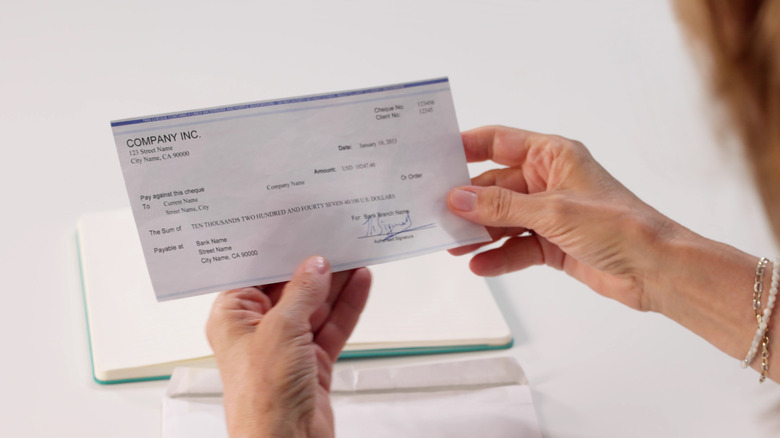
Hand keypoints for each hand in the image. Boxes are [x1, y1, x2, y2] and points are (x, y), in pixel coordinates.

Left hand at [206, 256, 370, 437]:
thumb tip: (315, 266)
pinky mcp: (312, 362)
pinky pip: (332, 327)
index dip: (279, 252)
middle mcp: (258, 331)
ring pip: (316, 306)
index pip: (257, 275)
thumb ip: (302, 293)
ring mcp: (287, 347)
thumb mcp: (281, 329)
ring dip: (335, 283)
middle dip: (313, 266)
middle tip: (335, 238)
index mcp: (233, 319)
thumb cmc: (263, 397)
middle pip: (290, 289)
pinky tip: (359, 283)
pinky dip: (347, 306)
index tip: (300, 230)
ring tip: (355, 254)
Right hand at [447, 126, 678, 310]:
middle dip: (468, 202)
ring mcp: (550, 214)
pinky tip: (479, 266)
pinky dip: (498, 257)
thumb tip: (458, 198)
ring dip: (478, 233)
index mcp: (553, 155)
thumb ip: (501, 207)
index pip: (499, 142)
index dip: (466, 146)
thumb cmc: (619, 226)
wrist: (656, 270)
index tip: (434, 155)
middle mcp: (548, 181)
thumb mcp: (552, 212)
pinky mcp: (553, 243)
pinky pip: (516, 247)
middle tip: (435, 213)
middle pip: (495, 186)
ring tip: (451, 245)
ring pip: (502, 219)